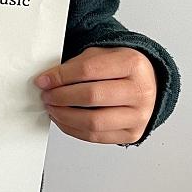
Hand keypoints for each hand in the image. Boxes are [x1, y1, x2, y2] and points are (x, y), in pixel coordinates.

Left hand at [35, 47, 156, 143]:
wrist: (148, 84)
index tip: (44, 80)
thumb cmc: (122, 69)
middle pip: (91, 97)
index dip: (60, 76)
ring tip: (52, 108)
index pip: (88, 70)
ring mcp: (138, 116)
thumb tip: (48, 81)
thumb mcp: (102, 55)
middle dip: (61, 97)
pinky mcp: (132, 134)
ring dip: (64, 116)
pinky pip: (96, 137)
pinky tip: (63, 120)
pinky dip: (73, 129)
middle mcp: (139, 91)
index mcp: (132, 64)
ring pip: (93, 122)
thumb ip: (77, 65)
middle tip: (47, 95)